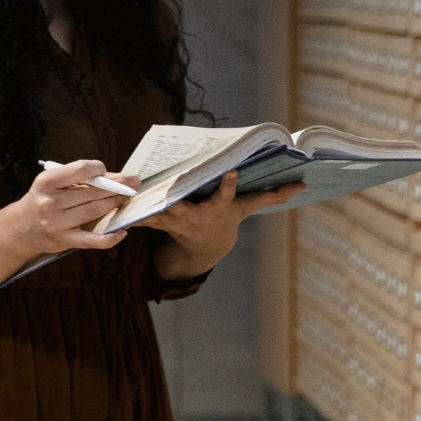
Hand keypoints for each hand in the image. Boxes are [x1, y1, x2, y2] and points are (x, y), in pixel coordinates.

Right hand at [0, 160, 138, 255]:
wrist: (21, 228)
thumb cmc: (42, 200)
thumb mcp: (52, 184)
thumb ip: (79, 179)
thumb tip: (115, 178)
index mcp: (46, 182)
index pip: (81, 170)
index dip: (99, 169)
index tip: (106, 172)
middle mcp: (50, 202)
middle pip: (92, 192)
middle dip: (116, 187)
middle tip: (133, 183)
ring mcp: (57, 223)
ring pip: (95, 211)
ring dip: (115, 204)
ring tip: (127, 199)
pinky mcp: (64, 240)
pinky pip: (91, 240)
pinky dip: (109, 238)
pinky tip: (122, 232)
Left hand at [142, 169, 304, 279]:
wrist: (204, 248)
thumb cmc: (226, 218)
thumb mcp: (246, 208)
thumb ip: (271, 196)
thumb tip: (302, 185)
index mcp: (218, 208)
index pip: (225, 195)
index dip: (227, 184)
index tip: (230, 172)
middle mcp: (197, 216)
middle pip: (185, 206)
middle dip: (176, 200)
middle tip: (167, 189)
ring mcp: (177, 221)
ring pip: (159, 212)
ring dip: (145, 208)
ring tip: (131, 197)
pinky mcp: (159, 224)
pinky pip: (144, 219)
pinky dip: (132, 216)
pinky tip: (117, 210)